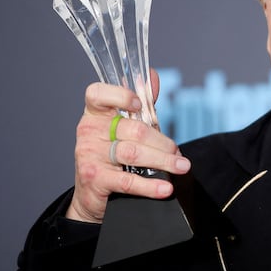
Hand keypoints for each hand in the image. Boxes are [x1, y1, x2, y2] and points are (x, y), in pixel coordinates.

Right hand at [67, 70, 190, 222]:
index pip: (97, 94)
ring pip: (133, 153)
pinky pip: (127, 181)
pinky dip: (150, 185)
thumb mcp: (126, 128)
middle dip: (162, 141)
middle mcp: (89, 131)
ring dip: (163, 160)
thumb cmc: (112, 156)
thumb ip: (141, 105)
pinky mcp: (94, 179)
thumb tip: (151, 76)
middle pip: (132, 129)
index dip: (119, 95)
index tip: (139, 103)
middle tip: (178, 152)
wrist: (92, 195)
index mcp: (96, 114)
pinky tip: (165, 187)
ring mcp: (89, 155)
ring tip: (181, 166)